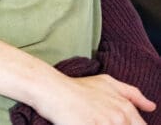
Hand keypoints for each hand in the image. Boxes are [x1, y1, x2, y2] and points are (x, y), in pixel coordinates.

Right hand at [38, 73, 155, 124]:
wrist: (53, 90)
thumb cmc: (78, 87)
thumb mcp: (106, 83)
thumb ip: (132, 94)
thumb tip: (151, 106)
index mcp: (125, 109)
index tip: (112, 122)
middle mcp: (119, 119)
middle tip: (98, 120)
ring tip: (92, 121)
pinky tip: (84, 124)